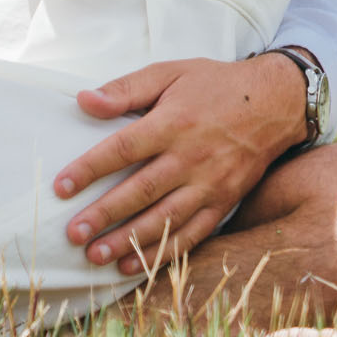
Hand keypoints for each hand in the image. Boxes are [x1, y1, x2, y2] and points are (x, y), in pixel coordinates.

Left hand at [51, 54, 310, 273]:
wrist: (276, 103)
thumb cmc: (214, 85)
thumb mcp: (169, 72)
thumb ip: (125, 88)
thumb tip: (83, 100)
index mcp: (173, 123)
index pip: (123, 149)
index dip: (89, 168)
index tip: (60, 187)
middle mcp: (192, 157)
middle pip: (141, 190)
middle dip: (105, 214)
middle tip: (73, 234)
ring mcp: (211, 185)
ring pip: (165, 219)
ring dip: (130, 241)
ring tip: (96, 256)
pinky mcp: (224, 203)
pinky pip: (192, 235)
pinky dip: (163, 253)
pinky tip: (134, 264)